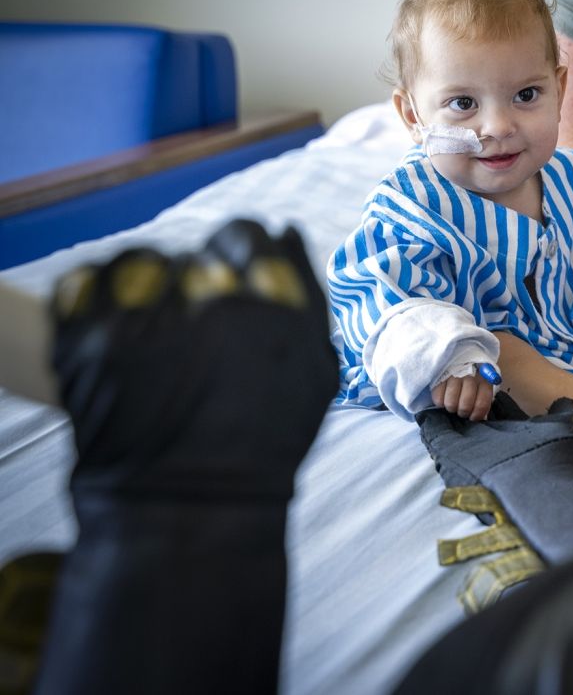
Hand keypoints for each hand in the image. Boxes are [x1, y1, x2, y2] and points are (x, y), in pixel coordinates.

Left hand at [51, 219, 338, 500]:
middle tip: (196, 323)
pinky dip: (100, 296)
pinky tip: (117, 330)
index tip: (233, 284)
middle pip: (197, 250)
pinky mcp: (88, 338)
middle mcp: (212, 305)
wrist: (187, 509)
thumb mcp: (318, 376)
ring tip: (153, 328)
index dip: (241, 256)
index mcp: (272, 310)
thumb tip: (288, 230)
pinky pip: (89, 278)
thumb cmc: (264, 444)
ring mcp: (145, 319)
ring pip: (145, 260)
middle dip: (200, 280)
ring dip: (150, 285)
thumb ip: (311, 298)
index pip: (248, 236)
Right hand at [432, 372, 494, 420]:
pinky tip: (444, 397)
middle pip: (465, 405)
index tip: (473, 416)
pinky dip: (440, 402)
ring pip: (451, 403)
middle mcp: (469, 377)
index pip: (482, 404)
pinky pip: (438, 398)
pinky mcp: (438, 377)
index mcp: (483, 380)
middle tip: (462, 410)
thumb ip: (483, 400)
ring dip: (452, 407)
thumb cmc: (472, 377)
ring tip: (452, 404)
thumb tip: (482, 418)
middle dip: (463, 412)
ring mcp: (453, 376)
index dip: (477, 415)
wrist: (457, 358)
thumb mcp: (483, 384)